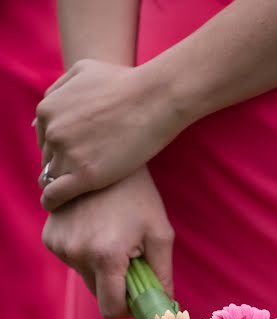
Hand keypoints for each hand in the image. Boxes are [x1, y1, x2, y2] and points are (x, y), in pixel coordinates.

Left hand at [36, 58, 187, 210]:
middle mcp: (52, 132)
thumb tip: (40, 121)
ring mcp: (67, 154)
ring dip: (62, 185)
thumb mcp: (82, 71)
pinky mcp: (85, 176)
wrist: (155, 98)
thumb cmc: (126, 83)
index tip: (78, 157)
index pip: (45, 141)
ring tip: (80, 192)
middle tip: (84, 174)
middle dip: (62, 167)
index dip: (61, 150)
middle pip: (48, 160)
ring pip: (51, 179)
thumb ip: (58, 91)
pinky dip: (54, 203)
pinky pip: (55, 196)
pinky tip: (60, 207)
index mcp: (47, 110)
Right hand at [42, 167, 174, 318]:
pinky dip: (86, 253)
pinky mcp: (50, 237)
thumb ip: (163, 274)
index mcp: (106, 257)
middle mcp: (77, 254)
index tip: (138, 295)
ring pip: (86, 277)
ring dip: (101, 268)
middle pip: (99, 294)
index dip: (127, 309)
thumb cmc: (139, 195)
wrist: (104, 157)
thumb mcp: (160, 233)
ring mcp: (59, 246)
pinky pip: (72, 260)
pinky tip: (95, 228)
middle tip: (131, 257)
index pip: (111, 309)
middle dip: (117, 284)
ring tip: (112, 236)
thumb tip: (164, 305)